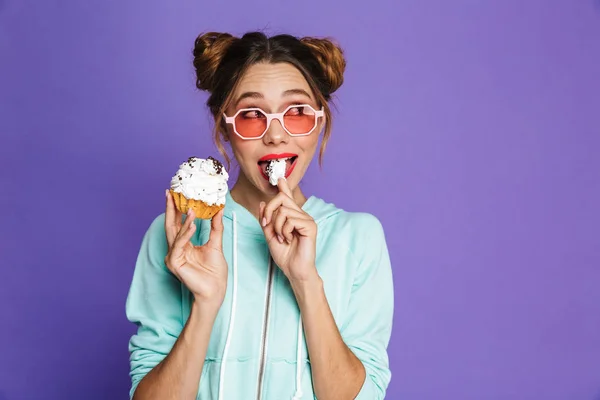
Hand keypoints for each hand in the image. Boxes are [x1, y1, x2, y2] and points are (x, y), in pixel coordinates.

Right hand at [164, 190, 227, 305]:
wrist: (215, 290)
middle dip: (171, 208)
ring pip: (175, 233)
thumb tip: (219, 210)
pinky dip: (185, 234)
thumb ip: (216, 227)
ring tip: (189, 207)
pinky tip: (191, 224)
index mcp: (184, 244)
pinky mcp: (174, 262)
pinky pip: (179, 245)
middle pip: (171, 225)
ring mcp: (173, 256)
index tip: (177, 194)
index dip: (177, 209)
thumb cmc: (215, 271)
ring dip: (182, 219)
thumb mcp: (216, 244)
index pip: (178, 223)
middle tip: (170, 193)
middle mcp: (176, 249)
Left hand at [259, 179, 317, 282]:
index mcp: (292, 216)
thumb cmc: (284, 255)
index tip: (280, 178)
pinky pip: (290, 220)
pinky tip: (289, 240)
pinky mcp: (310, 226)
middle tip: (267, 225)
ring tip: (282, 238)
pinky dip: (285, 231)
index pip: (287, 197)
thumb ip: (266, 219)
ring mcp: (307, 219)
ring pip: (283, 210)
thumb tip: (262, 203)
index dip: (284, 187)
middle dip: (269, 210)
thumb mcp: (270, 235)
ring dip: (277, 226)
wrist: (294, 270)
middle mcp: (301, 215)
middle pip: (281, 198)